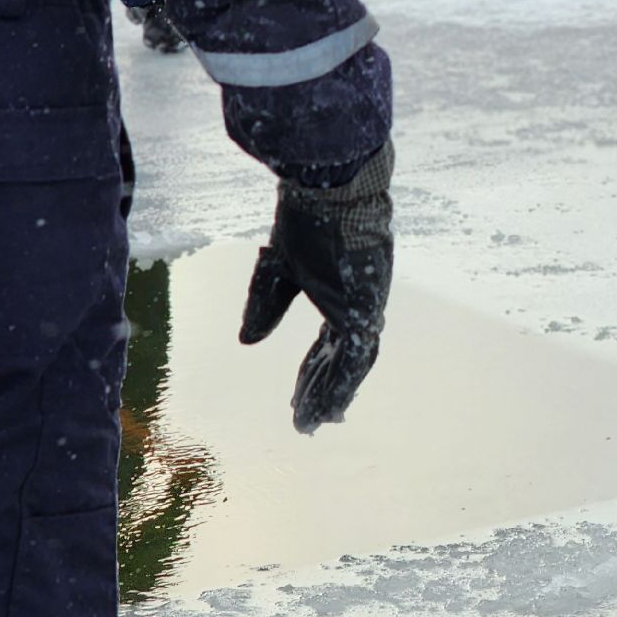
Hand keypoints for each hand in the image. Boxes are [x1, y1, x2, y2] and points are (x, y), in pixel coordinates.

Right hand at [241, 142, 394, 432]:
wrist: (329, 192)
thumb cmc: (308, 220)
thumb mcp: (277, 270)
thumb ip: (265, 305)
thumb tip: (248, 342)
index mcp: (341, 296)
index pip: (328, 345)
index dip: (312, 373)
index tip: (298, 401)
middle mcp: (358, 306)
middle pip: (340, 361)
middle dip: (322, 392)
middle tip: (308, 424)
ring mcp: (366, 309)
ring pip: (352, 366)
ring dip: (332, 396)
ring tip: (315, 424)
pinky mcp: (367, 310)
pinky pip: (358, 358)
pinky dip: (345, 385)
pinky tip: (333, 408)